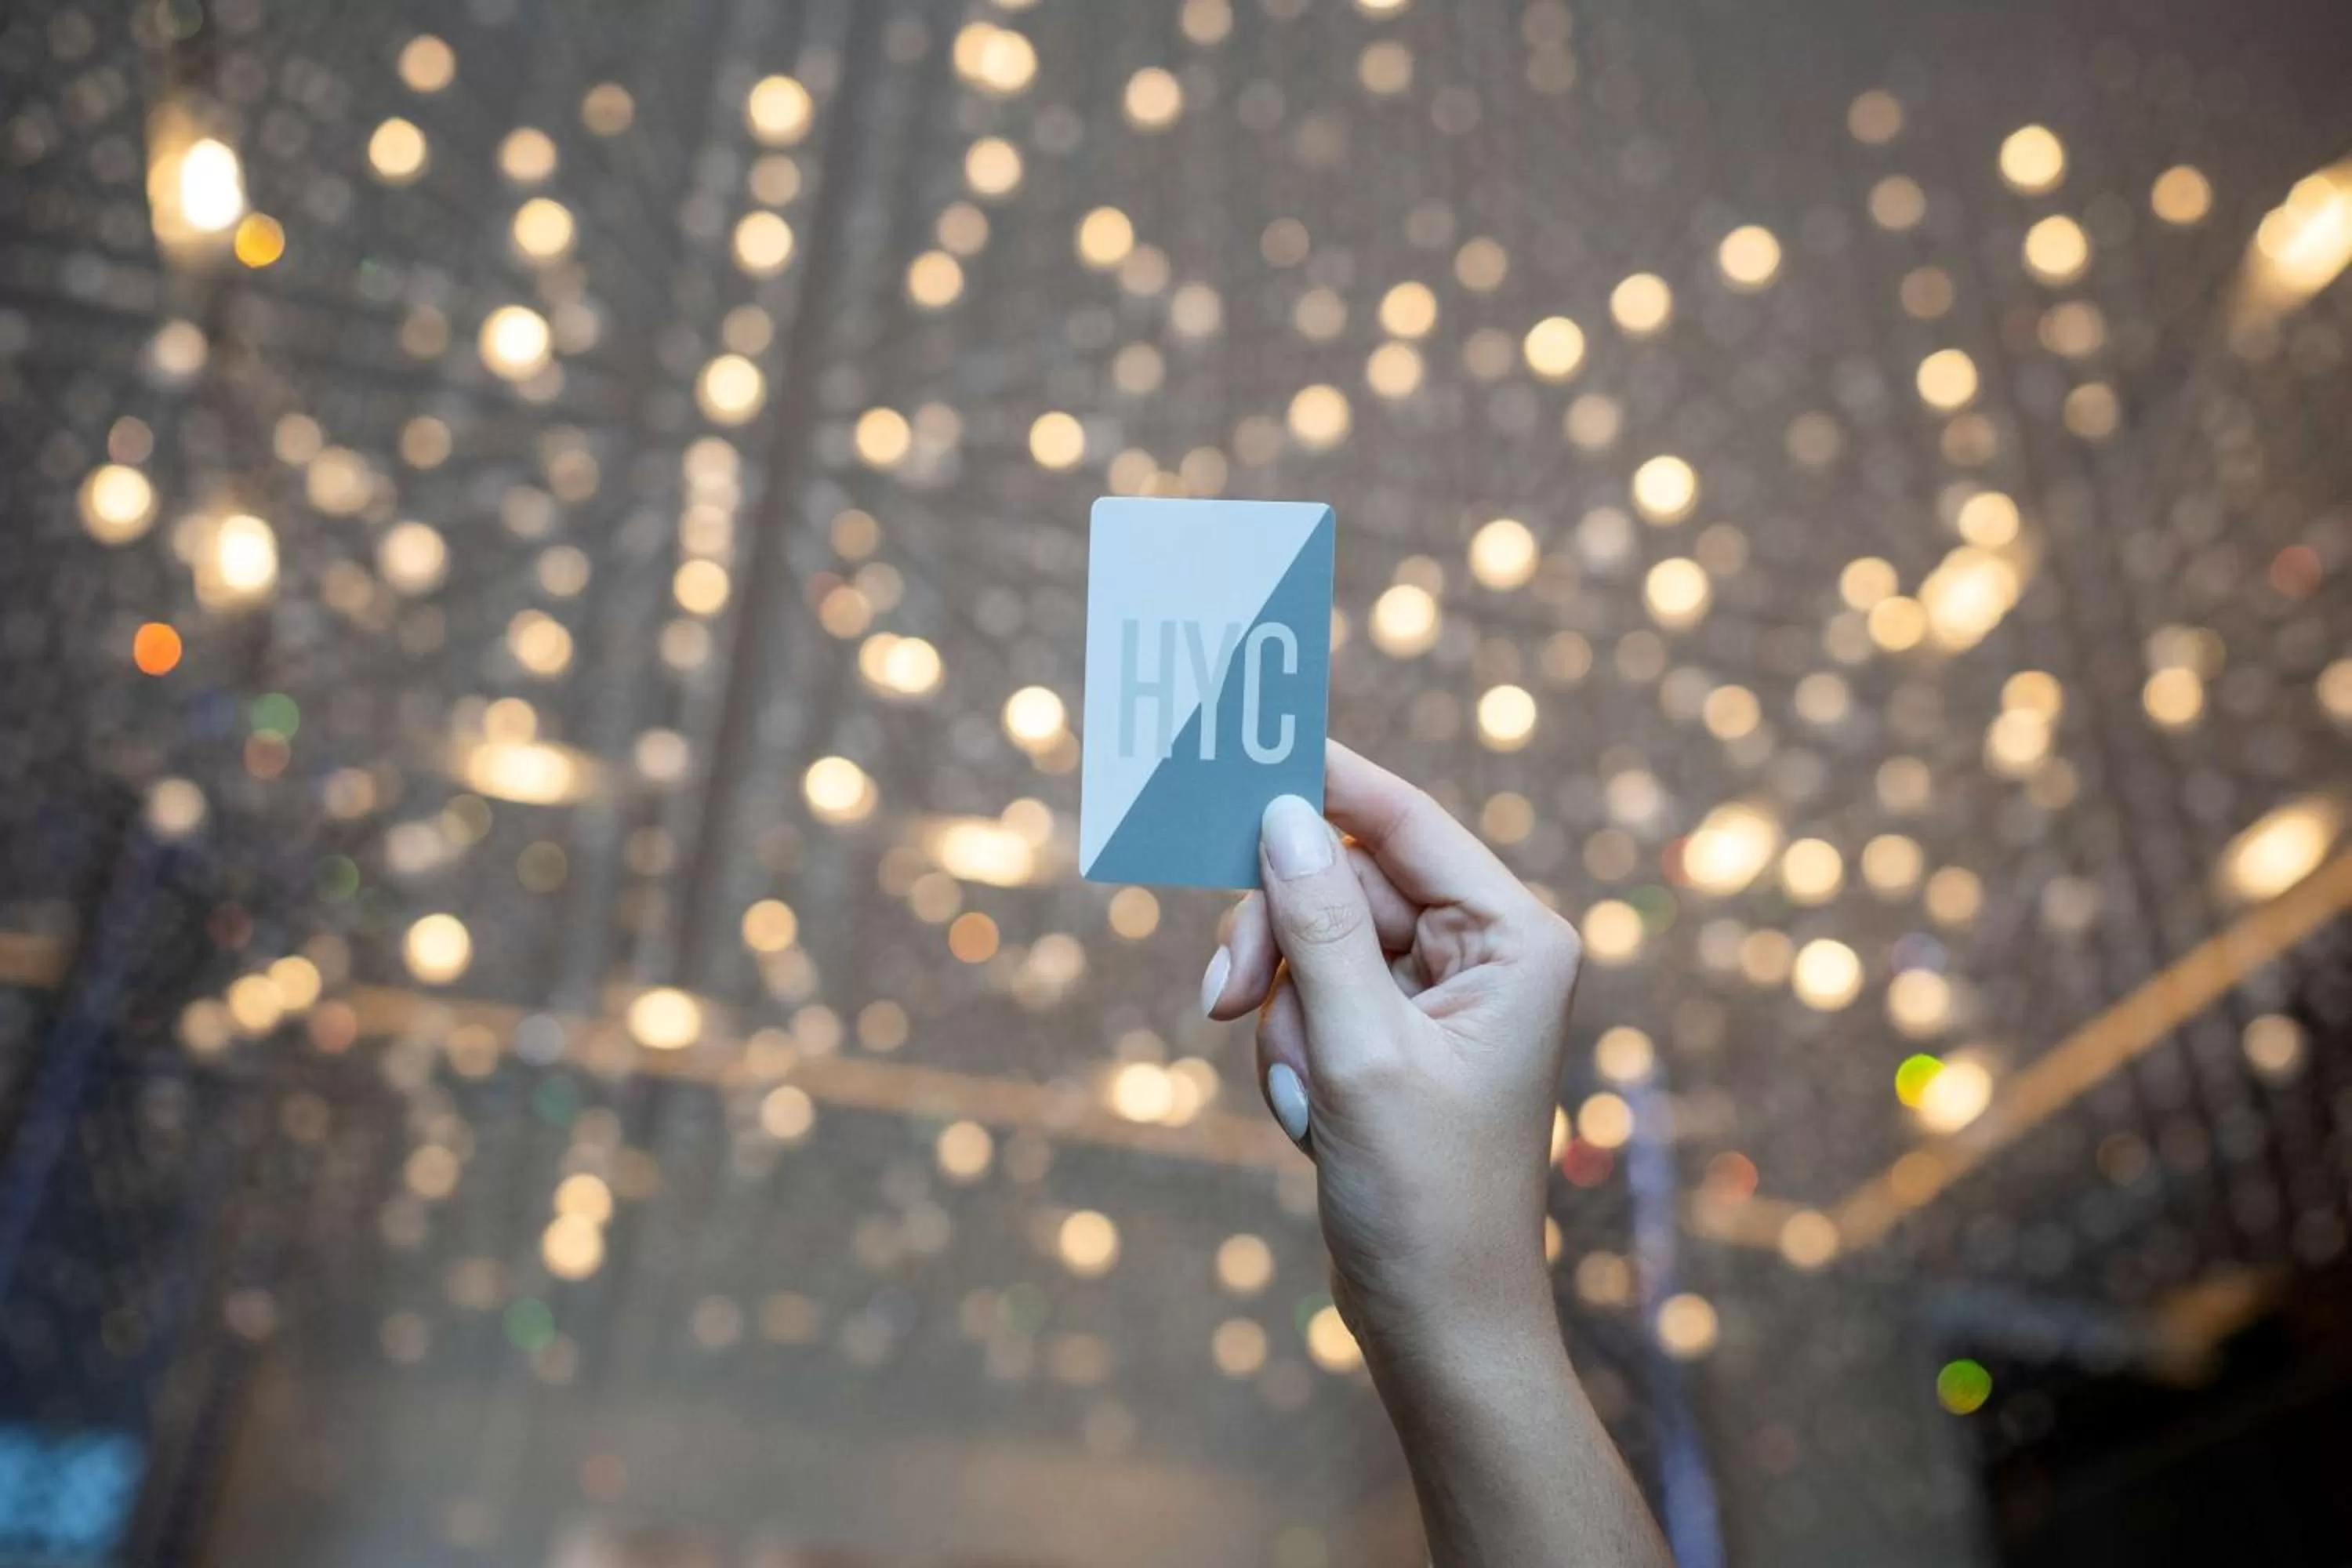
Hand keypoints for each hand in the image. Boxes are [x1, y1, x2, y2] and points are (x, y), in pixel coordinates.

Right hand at [1202, 741, 1583, 1359]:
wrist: (1436, 1322)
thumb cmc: (1425, 1198)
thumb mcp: (1359, 1052)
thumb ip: (1318, 925)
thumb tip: (1284, 815)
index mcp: (1514, 938)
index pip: (1405, 822)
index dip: (1326, 783)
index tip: (1247, 749)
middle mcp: (1485, 953)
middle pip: (1341, 883)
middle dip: (1281, 946)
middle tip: (1225, 997)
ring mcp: (1438, 997)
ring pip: (1313, 942)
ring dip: (1285, 1015)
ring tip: (1308, 1099)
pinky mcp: (1396, 1038)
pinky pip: (1311, 997)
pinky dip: (1292, 1048)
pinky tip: (1313, 1117)